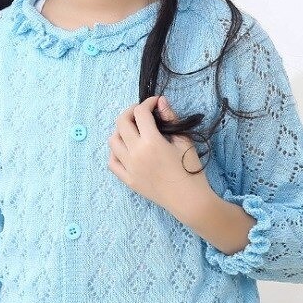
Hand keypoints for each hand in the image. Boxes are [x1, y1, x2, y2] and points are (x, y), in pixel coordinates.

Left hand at [107, 94, 208, 212]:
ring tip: (133, 130)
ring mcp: (129, 167)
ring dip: (120, 130)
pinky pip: (112, 162)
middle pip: (121, 122)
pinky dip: (115, 152)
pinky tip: (125, 149)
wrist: (189, 200)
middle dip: (131, 111)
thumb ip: (171, 119)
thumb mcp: (185, 141)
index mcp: (151, 142)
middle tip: (142, 111)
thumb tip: (161, 101)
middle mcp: (136, 153)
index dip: (148, 102)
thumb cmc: (191, 170)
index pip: (140, 113)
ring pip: (112, 141)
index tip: (155, 102)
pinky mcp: (128, 180)